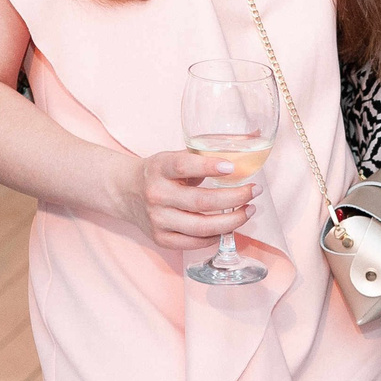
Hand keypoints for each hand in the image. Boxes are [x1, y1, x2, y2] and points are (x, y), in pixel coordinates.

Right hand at [123, 150, 256, 251]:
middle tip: (254, 191)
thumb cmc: (160, 173)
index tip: (232, 167)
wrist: (126, 192)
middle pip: (201, 202)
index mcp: (160, 168)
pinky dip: (216, 236)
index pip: (183, 165)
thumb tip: (251, 138)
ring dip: (232, 221)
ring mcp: (157, 219)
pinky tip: (229, 226)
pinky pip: (195, 243)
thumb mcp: (173, 158)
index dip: (208, 166)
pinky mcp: (161, 238)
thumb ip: (202, 156)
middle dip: (235, 198)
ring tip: (249, 211)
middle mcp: (156, 194)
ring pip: (201, 227)